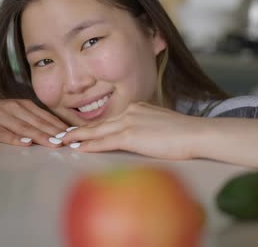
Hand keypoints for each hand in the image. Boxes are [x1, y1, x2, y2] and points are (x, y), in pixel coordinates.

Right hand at [0, 95, 68, 146]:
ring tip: (53, 143)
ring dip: (39, 135)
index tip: (74, 135)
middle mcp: (14, 108)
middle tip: (69, 142)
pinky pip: (2, 133)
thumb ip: (31, 119)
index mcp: (23, 105)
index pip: (45, 117)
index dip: (60, 127)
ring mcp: (0, 117)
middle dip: (54, 133)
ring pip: (23, 127)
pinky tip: (25, 143)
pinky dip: (14, 138)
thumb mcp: (15, 110)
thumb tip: (56, 131)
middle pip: (37, 123)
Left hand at [62, 102, 202, 159]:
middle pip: (99, 124)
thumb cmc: (185, 133)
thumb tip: (142, 137)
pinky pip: (104, 141)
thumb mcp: (161, 124)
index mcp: (137, 108)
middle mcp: (130, 111)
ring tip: (61, 142)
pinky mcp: (131, 135)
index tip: (79, 131)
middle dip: (78, 131)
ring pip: (97, 131)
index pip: (110, 119)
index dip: (93, 127)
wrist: (196, 133)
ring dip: (77, 138)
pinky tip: (77, 149)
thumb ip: (146, 127)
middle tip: (61, 136)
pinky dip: (89, 145)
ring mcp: (129, 122)